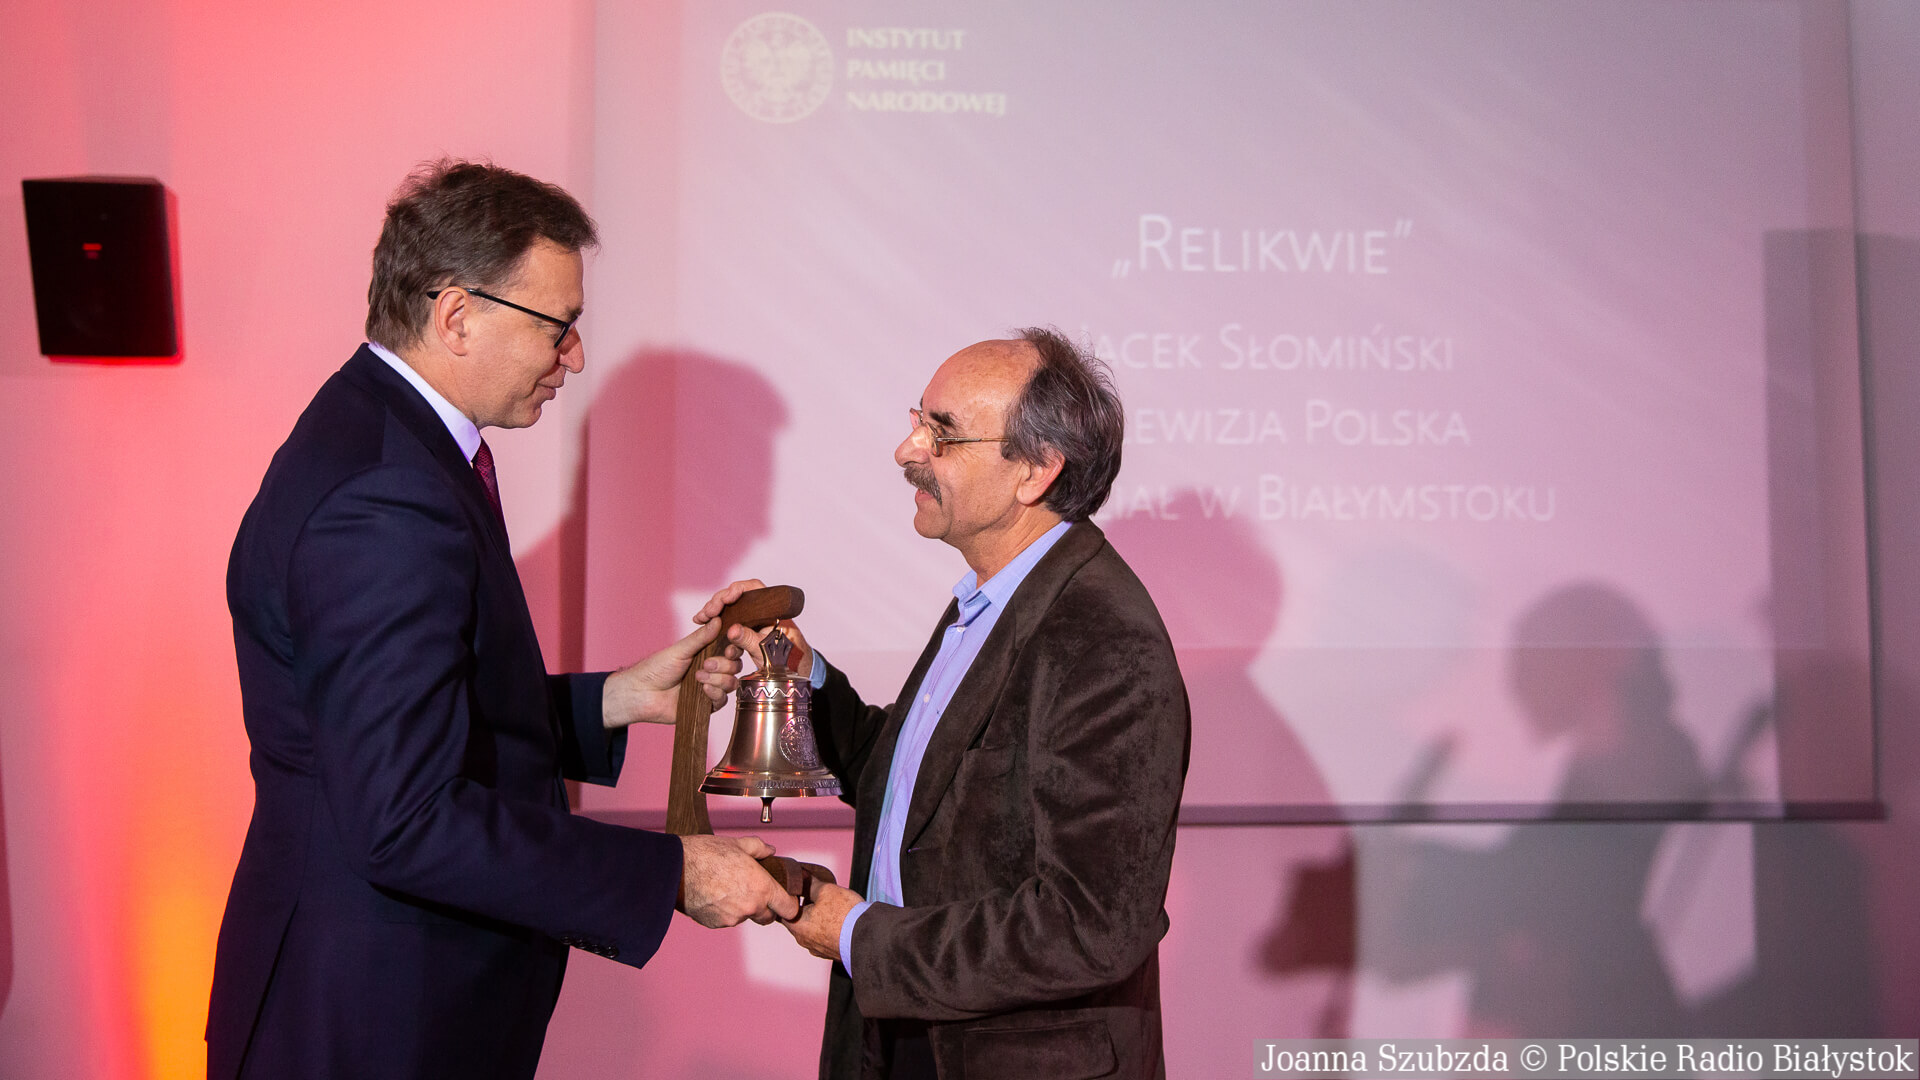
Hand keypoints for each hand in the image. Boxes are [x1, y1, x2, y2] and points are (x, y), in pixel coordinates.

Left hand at [601, 619, 745, 728]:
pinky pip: (722, 700)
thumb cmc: (656, 668)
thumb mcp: (680, 650)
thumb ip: (701, 637)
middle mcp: (711, 671)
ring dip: (718, 679)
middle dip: (724, 665)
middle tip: (706, 665)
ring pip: (731, 683)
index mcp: (706, 655)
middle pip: (735, 667)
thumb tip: (718, 620)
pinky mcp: (706, 705)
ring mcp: (710, 688)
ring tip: (699, 678)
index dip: (733, 649)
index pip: (731, 651)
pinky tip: (703, 689)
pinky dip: (715, 693)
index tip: (728, 649)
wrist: (642, 693)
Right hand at [678, 834, 801, 927]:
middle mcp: (750, 907)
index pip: (788, 909)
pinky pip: (727, 920)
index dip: (789, 905)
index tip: (785, 901)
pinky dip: (725, 912)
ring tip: (728, 889)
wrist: (676, 869)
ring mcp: (732, 919)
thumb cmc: (707, 854)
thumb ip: (759, 848)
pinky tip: (715, 895)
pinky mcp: (715, 924)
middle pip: (768, 917)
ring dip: (743, 908)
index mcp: (762, 888)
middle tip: (754, 891)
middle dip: (765, 908)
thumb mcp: (738, 844)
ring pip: (745, 917)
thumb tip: (770, 850)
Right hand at [698, 579, 815, 681]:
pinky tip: (702, 623)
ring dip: (714, 610)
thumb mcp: (766, 651)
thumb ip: (750, 640)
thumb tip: (731, 629)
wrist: (795, 671)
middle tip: (706, 612)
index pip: (754, 588)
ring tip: (700, 618)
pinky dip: (715, 620)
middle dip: (719, 601)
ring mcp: (752, 619)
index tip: (726, 598)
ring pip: (730, 607)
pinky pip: (728, 620)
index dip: (737, 589)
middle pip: (737, 596)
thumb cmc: (788, 659)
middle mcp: (761, 610)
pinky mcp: (745, 629)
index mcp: (772, 610)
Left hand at [783, 880, 861, 961]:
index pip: (783, 910)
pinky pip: (823, 938)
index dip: (789, 897)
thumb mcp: (826, 890)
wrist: (866, 937)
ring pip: (811, 930)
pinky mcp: (830, 953)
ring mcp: (817, 949)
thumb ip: (810, 883)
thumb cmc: (845, 915)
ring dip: (816, 919)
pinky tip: (837, 921)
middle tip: (815, 895)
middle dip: (804, 908)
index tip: (797, 890)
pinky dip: (827, 929)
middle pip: (797, 920)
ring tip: (830, 908)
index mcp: (797, 926)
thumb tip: (802, 876)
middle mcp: (804, 941)